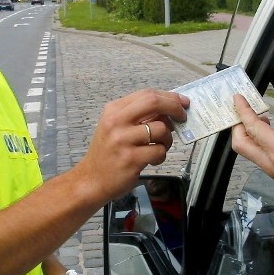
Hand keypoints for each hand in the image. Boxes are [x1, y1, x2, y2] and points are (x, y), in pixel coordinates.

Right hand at [73, 89, 188, 203]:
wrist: (91, 180)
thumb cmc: (107, 153)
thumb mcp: (116, 127)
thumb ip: (139, 117)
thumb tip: (169, 111)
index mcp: (113, 110)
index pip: (147, 94)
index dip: (169, 97)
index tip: (182, 102)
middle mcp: (116, 122)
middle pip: (153, 103)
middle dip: (174, 107)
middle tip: (182, 117)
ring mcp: (123, 140)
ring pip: (161, 129)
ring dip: (168, 139)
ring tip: (160, 147)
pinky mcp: (131, 159)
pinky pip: (159, 151)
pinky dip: (161, 156)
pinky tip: (152, 160)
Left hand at [232, 91, 273, 242]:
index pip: (253, 128)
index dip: (243, 110)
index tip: (237, 96)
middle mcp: (272, 164)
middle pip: (241, 144)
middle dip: (237, 123)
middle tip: (243, 106)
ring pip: (249, 152)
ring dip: (247, 133)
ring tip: (257, 115)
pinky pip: (259, 156)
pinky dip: (257, 141)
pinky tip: (268, 130)